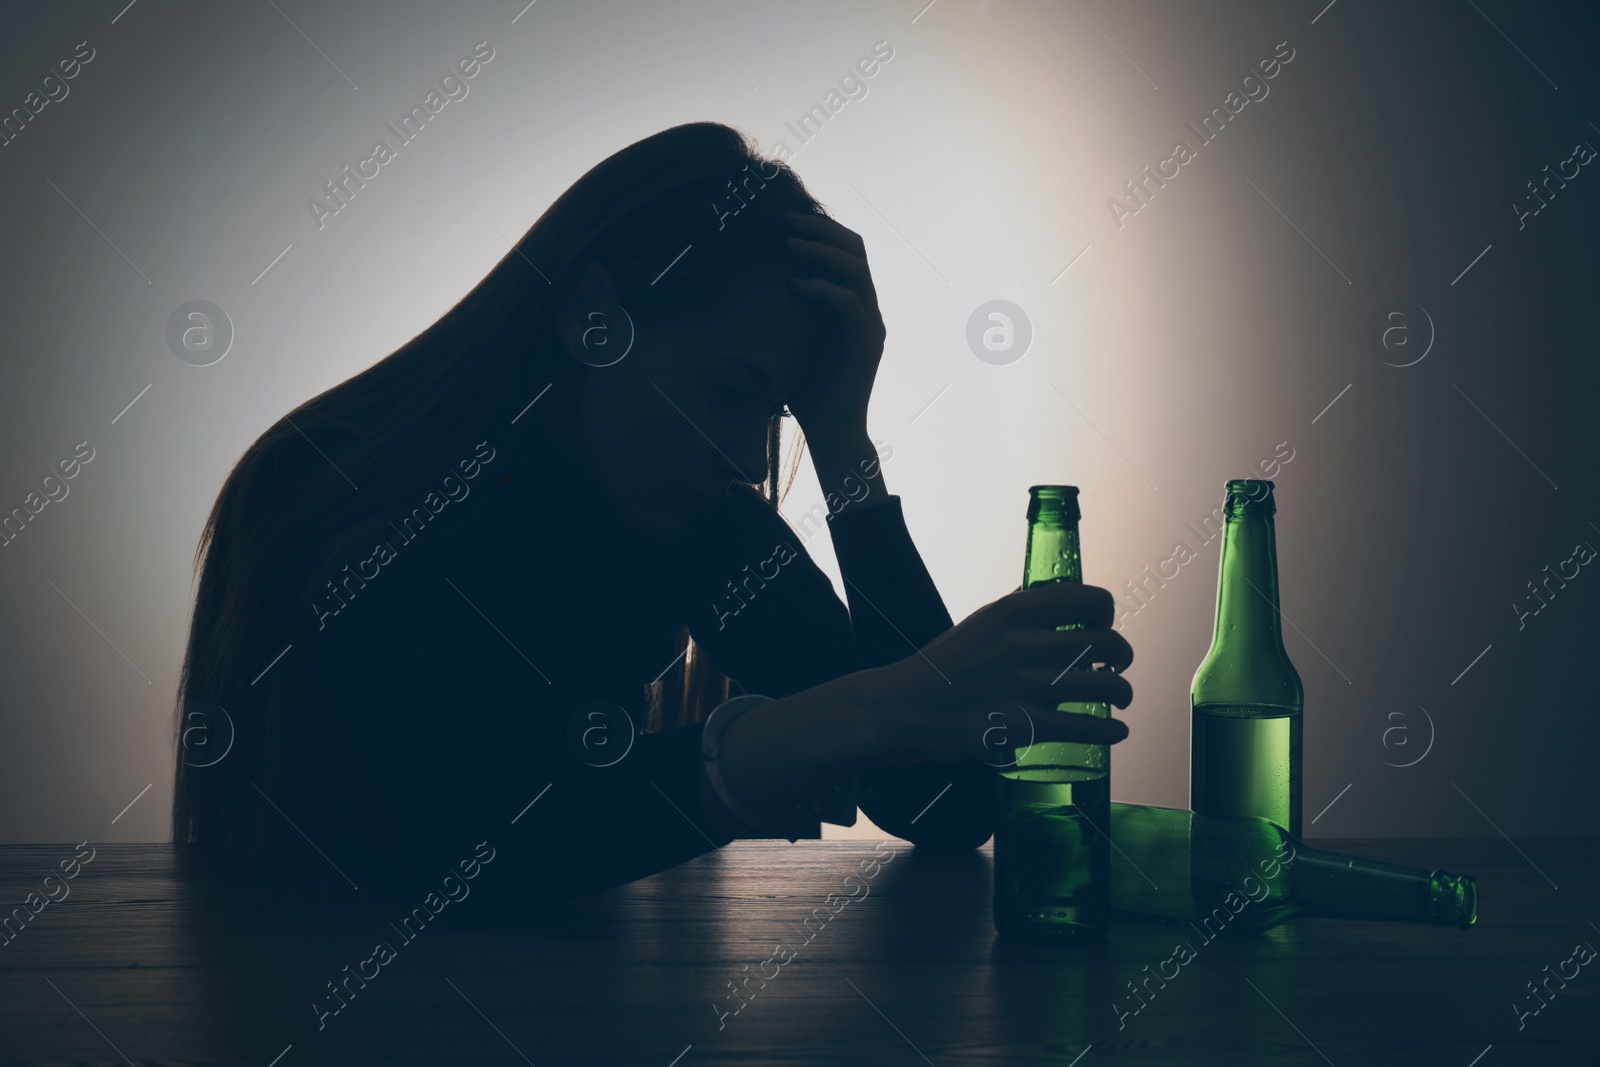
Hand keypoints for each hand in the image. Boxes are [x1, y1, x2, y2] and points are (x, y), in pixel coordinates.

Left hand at [781, 210, 884, 442]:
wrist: (831, 431)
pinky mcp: (867, 342)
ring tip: (789, 244)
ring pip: (856, 269)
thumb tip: (749, 284)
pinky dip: (822, 288)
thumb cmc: (807, 391)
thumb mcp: (791, 340)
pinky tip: (793, 285)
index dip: (819, 229)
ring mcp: (870, 323)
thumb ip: (786, 311)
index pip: (845, 251)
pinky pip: (848, 303)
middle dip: (820, 229)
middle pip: (856, 248)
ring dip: (821, 251)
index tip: (783, 219)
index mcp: (852, 303)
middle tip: (785, 220)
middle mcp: (867, 308)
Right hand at [864, 581, 1133, 765]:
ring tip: (1119, 697)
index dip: (1106, 615)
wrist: (903, 709)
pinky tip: (1116, 733)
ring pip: (1110, 686)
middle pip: (1109, 642)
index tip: (1102, 626)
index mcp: (1017, 611)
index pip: (1092, 600)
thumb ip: (1017, 611)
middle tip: (1116, 666)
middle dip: (1121, 656)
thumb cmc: (939, 667)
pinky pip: (1091, 728)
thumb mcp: (978, 622)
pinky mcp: (1029, 726)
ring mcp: (1031, 686)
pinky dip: (1112, 732)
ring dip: (1123, 693)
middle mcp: (1030, 643)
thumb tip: (1046, 599)